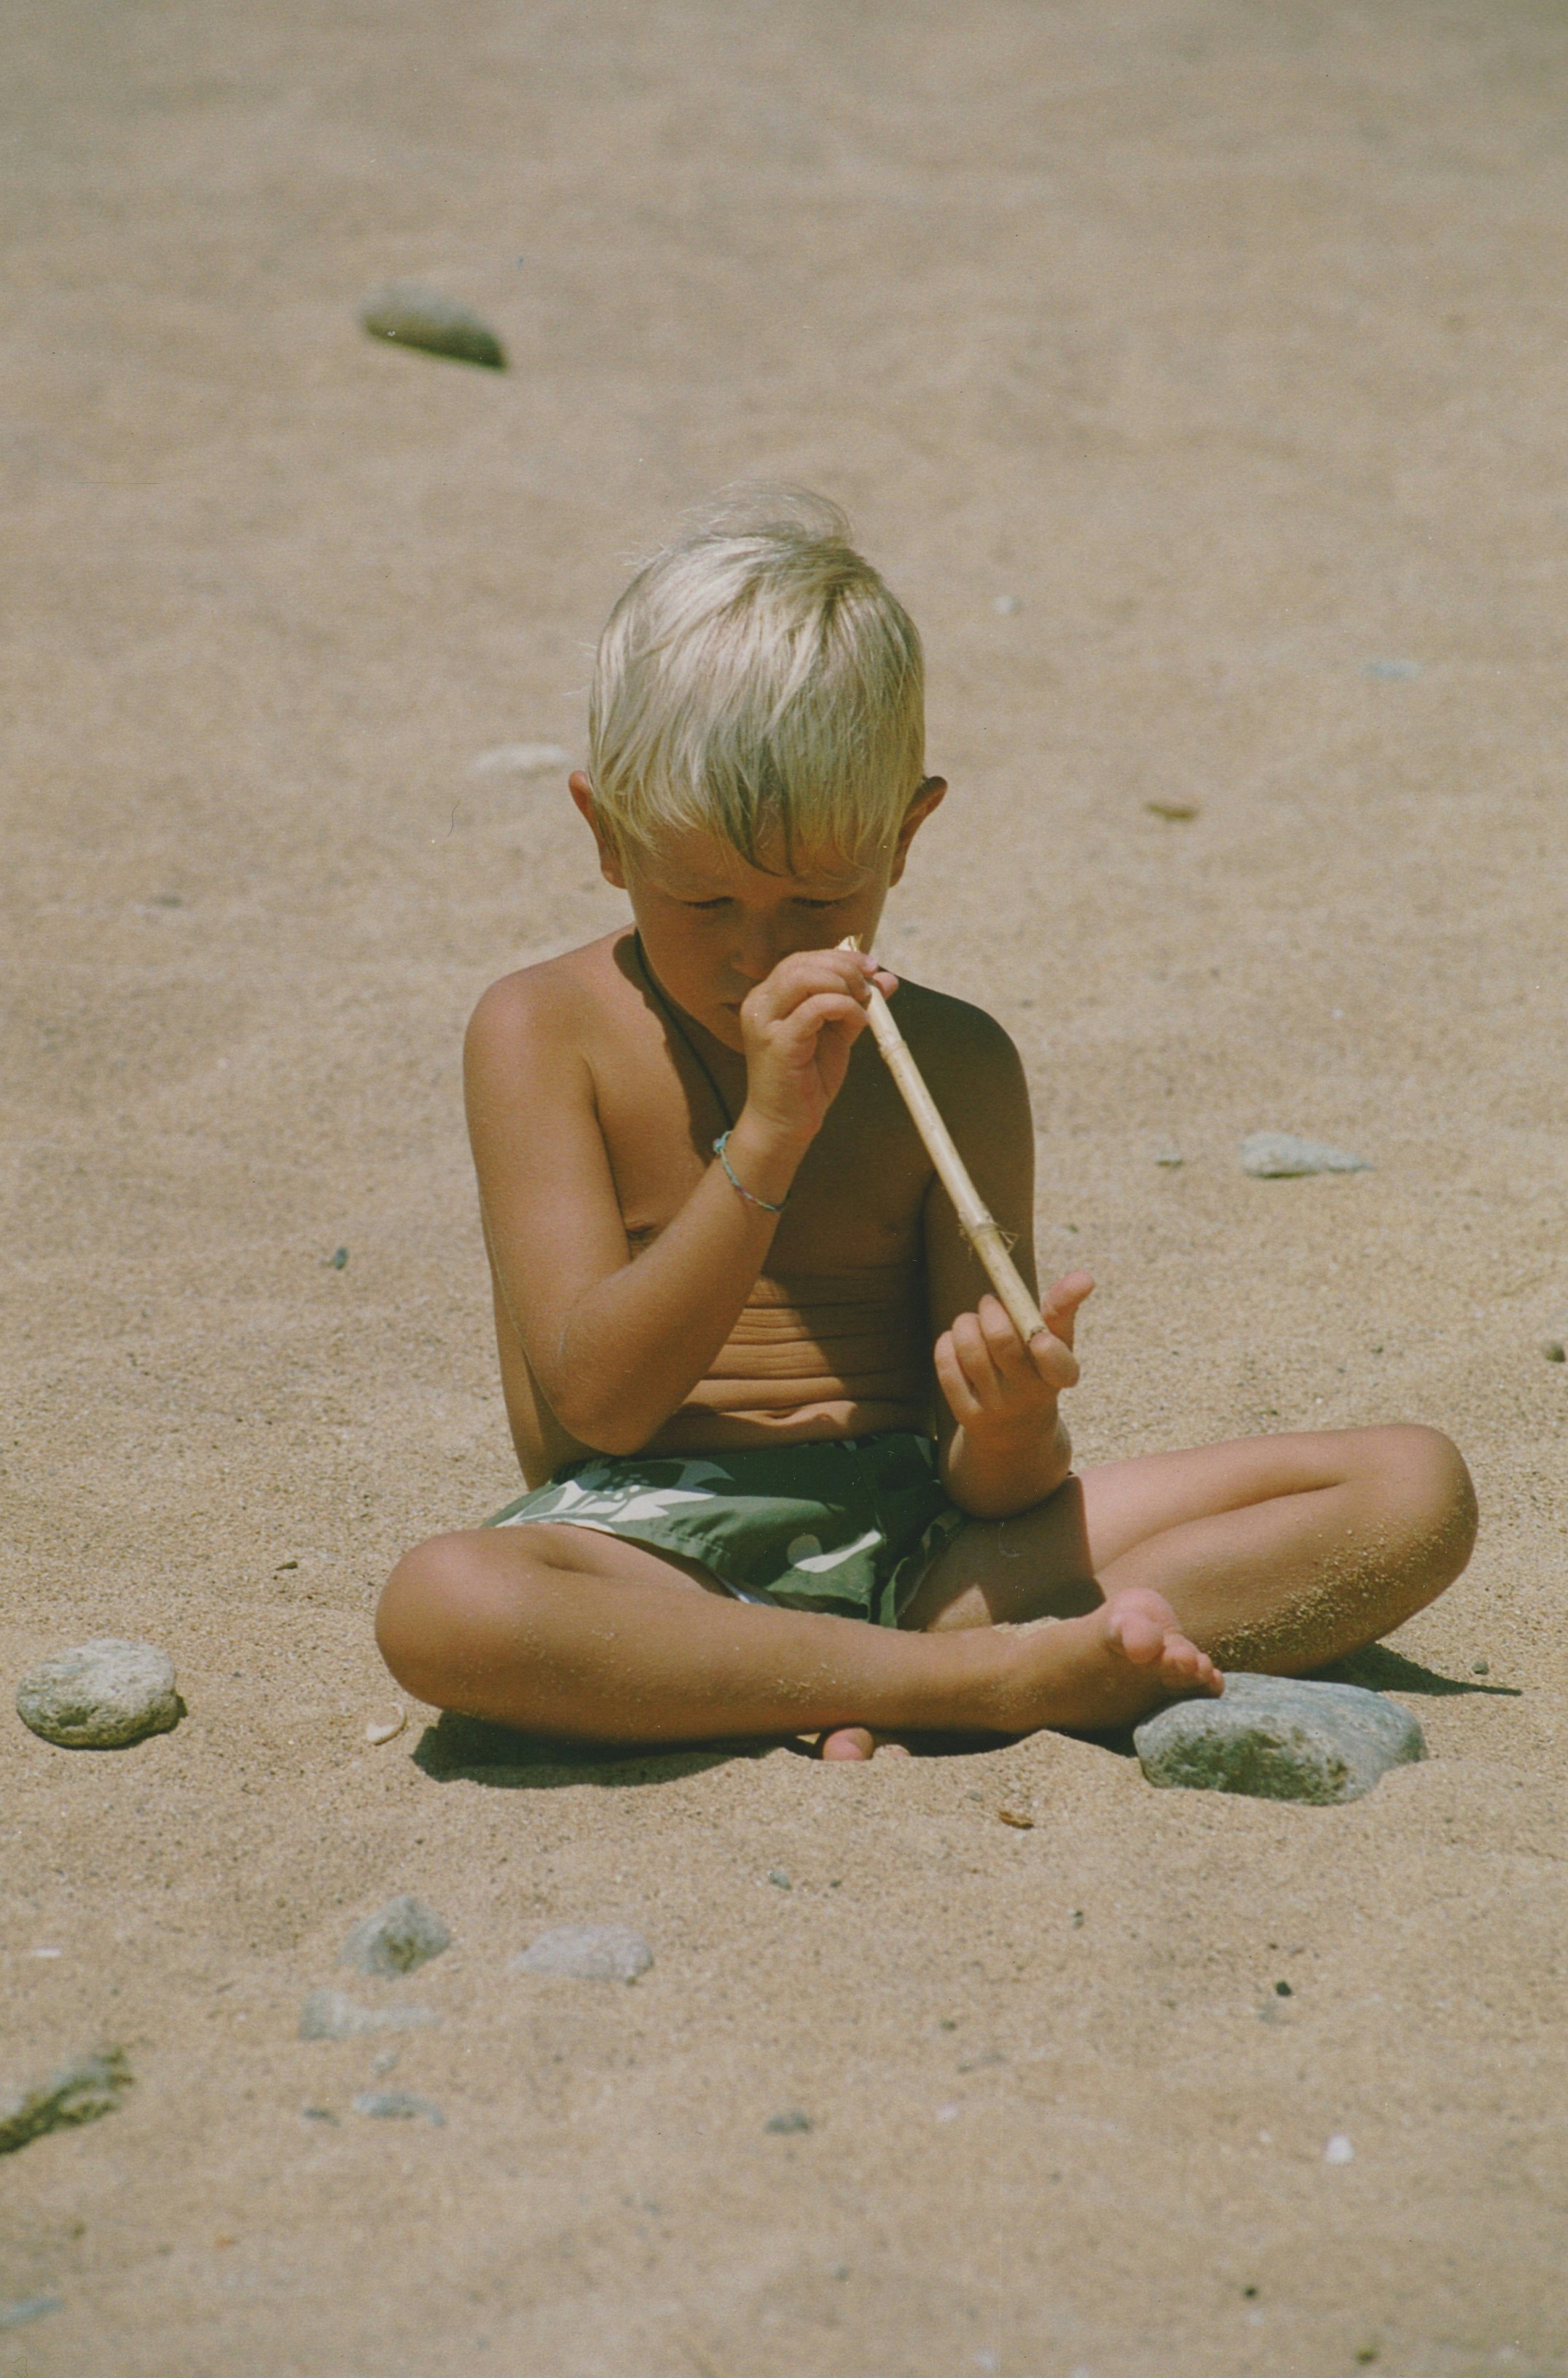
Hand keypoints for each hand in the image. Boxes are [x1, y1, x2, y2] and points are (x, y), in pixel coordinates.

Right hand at [735, 947, 897, 1154]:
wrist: (785, 1123)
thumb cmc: (808, 1078)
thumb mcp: (836, 1032)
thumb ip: (855, 1003)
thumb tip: (887, 979)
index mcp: (768, 997)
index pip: (802, 960)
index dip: (839, 957)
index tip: (871, 966)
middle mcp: (759, 1004)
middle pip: (802, 963)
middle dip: (843, 967)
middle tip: (869, 986)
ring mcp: (765, 1022)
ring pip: (804, 978)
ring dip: (842, 984)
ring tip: (862, 1004)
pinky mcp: (778, 1042)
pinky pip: (815, 1008)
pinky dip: (843, 1007)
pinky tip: (859, 1021)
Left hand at [935, 1273, 1093, 1441]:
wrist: (1014, 1427)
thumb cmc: (1036, 1367)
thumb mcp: (1057, 1343)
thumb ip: (1063, 1309)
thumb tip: (1084, 1277)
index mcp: (1059, 1376)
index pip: (1058, 1365)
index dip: (1049, 1350)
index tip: (1041, 1338)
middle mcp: (1030, 1395)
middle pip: (1002, 1341)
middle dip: (990, 1310)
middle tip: (989, 1302)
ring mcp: (997, 1407)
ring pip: (970, 1349)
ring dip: (965, 1323)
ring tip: (971, 1321)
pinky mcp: (967, 1413)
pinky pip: (947, 1365)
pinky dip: (948, 1342)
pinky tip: (956, 1341)